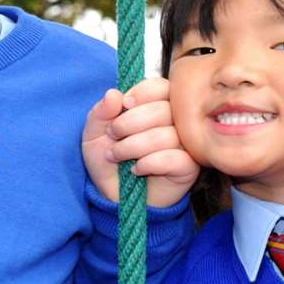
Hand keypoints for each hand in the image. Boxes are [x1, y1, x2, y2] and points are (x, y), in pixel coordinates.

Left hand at [82, 77, 199, 208]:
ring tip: (118, 156)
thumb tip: (113, 94)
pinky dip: (149, 163)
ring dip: (133, 146)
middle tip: (113, 137)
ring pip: (167, 135)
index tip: (122, 107)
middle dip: (129, 123)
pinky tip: (136, 170)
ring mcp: (185, 144)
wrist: (115, 197)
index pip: (160, 86)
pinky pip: (174, 158)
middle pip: (163, 109)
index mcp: (157, 105)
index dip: (140, 94)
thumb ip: (100, 112)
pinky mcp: (189, 167)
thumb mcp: (94, 135)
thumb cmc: (109, 161)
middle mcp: (176, 122)